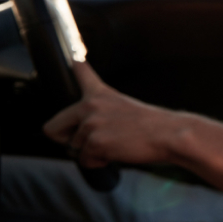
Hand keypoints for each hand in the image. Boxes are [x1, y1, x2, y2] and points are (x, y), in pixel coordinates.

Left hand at [43, 62, 182, 167]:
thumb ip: (102, 112)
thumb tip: (84, 129)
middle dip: (67, 140)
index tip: (74, 59)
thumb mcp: (126, 108)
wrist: (170, 134)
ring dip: (92, 152)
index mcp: (101, 94)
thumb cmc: (153, 126)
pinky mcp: (95, 141)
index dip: (77, 68)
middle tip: (91, 142)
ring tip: (117, 144)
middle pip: (52, 129)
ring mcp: (91, 123)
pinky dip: (99, 162)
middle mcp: (91, 105)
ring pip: (74, 149)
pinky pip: (85, 161)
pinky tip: (118, 152)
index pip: (82, 75)